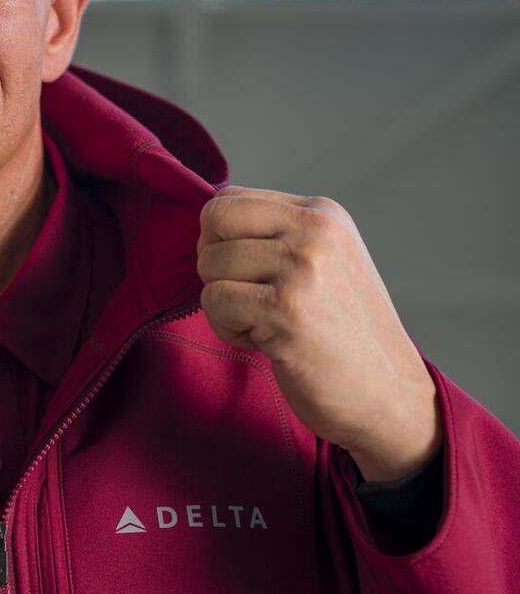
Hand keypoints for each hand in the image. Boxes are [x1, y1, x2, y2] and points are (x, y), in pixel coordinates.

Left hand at [195, 186, 441, 482]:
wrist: (387, 393)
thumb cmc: (341, 333)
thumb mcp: (323, 261)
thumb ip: (273, 235)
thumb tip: (206, 224)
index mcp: (321, 213)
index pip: (228, 199)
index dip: (220, 239)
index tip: (251, 274)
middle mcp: (314, 230)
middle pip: (212, 224)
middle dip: (215, 266)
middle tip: (252, 298)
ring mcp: (302, 268)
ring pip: (210, 265)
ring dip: (225, 304)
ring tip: (268, 323)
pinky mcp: (285, 309)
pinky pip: (214, 302)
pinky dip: (229, 329)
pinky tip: (267, 342)